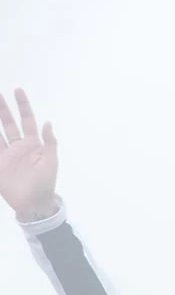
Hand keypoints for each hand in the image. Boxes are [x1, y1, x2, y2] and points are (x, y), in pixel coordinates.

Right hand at [0, 89, 59, 220]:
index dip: (23, 106)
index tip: (17, 90)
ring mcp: (7, 154)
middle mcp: (19, 146)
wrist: (34, 203)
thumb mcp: (51, 161)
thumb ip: (50, 142)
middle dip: (3, 108)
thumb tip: (48, 122)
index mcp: (33, 144)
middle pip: (9, 123)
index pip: (27, 120)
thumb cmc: (46, 183)